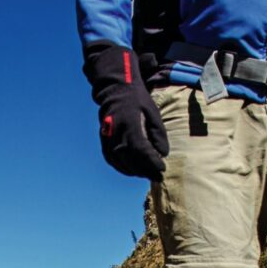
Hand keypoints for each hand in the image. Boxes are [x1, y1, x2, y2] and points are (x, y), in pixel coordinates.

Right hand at [84, 45, 168, 180]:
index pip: (142, 151)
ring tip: (148, 174)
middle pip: (132, 161)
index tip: (163, 169)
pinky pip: (112, 160)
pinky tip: (133, 170)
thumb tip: (163, 154)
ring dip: (136, 172)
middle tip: (158, 177)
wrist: (116, 91)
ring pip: (122, 164)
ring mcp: (108, 139)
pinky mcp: (103, 142)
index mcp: (130, 125)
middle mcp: (117, 134)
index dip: (153, 163)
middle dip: (147, 171)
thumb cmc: (138, 101)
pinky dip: (123, 168)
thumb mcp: (153, 113)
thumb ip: (159, 134)